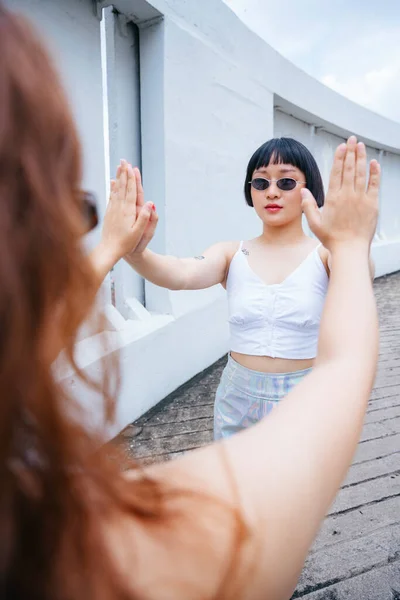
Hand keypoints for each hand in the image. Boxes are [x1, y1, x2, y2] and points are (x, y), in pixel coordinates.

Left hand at [100, 160, 155, 263]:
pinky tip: (112, 182)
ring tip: (119, 167)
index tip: (131, 167)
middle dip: (124, 173)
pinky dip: (113, 188)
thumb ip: (145, 217)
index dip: (132, 178)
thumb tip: (151, 203)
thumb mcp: (139, 232)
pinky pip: (111, 196)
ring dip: (118, 177)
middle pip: (123, 187)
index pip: (131, 191)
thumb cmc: (125, 243)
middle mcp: (119, 208)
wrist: (109, 250)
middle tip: (124, 161)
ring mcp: (113, 209)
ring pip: (116, 189)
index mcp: (128, 211)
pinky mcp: (109, 213)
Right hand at [302, 136, 379, 250]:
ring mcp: (361, 198)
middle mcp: (347, 195)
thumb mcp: (314, 222)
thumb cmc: (332, 238)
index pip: (336, 172)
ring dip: (361, 157)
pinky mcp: (372, 204)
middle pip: (349, 168)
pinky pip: (374, 184)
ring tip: (361, 145)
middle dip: (351, 152)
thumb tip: (303, 189)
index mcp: (333, 198)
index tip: (341, 146)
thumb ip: (308, 205)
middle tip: (352, 139)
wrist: (350, 250)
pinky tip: (373, 163)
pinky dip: (374, 173)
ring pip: (361, 173)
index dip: (339, 157)